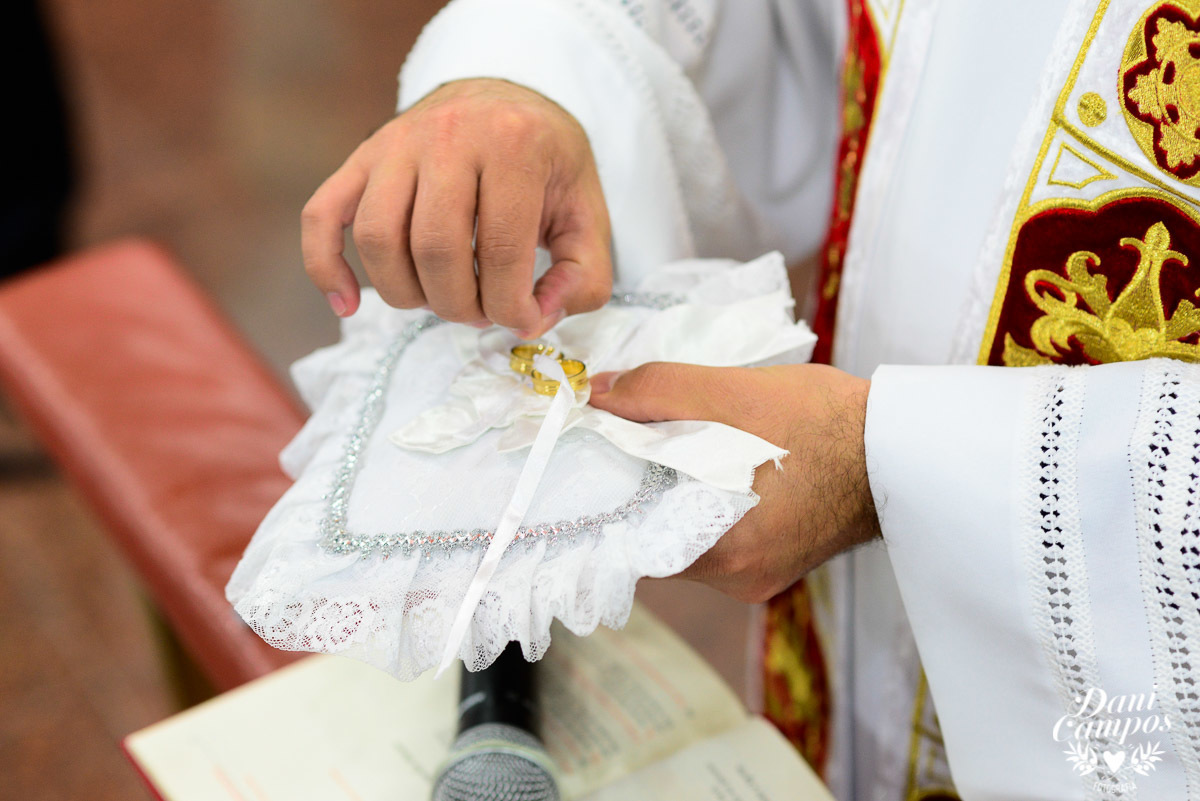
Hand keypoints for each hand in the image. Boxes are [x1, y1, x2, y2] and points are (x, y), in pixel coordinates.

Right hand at [302, 78, 612, 337]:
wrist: (506, 97)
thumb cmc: (547, 164)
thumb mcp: (588, 213)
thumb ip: (583, 278)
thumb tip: (534, 321)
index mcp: (513, 144)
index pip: (501, 252)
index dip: (511, 308)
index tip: (523, 320)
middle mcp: (447, 136)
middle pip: (435, 250)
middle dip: (459, 305)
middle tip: (481, 311)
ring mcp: (395, 143)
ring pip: (378, 239)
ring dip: (407, 294)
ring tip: (440, 299)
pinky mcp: (361, 157)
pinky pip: (323, 216)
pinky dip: (325, 267)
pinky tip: (347, 304)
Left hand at [588, 363, 878, 602]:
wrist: (902, 447)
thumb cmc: (824, 422)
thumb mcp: (730, 391)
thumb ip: (656, 392)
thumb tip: (597, 397)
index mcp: (721, 552)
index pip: (629, 540)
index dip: (607, 496)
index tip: (595, 460)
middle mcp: (736, 579)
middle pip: (656, 538)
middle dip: (642, 489)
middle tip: (634, 440)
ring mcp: (760, 575)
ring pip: (688, 535)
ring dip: (677, 494)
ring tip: (681, 447)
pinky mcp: (779, 561)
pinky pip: (722, 535)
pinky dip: (710, 502)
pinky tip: (719, 465)